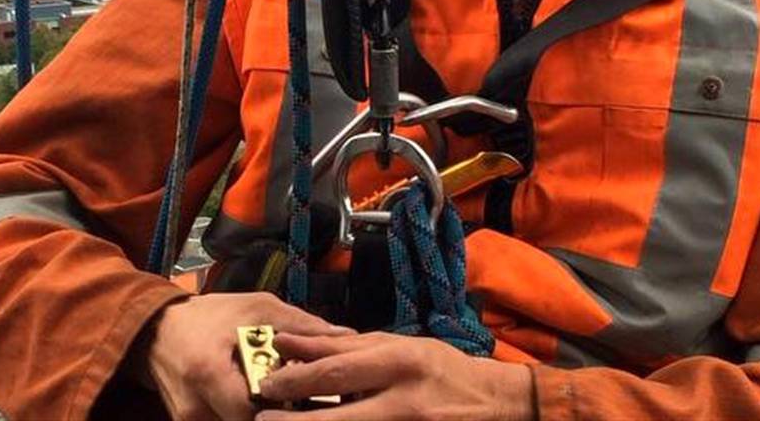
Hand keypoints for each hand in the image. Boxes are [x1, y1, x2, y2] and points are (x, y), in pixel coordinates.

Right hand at [139, 292, 354, 420]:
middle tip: (304, 399)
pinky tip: (263, 401)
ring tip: (286, 398)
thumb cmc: (209, 316)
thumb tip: (347, 337)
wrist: (157, 332)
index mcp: (208, 373)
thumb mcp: (255, 308)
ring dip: (265, 416)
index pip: (254, 413)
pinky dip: (247, 416)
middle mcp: (195, 409)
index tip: (310, 396)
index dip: (286, 408)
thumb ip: (299, 326)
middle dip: (279, 415)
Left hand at [255, 331, 534, 420]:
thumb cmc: (440, 369)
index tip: (265, 382)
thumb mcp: (397, 347)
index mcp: (398, 362)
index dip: (296, 378)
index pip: (337, 371)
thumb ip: (348, 349)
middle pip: (337, 417)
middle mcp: (402, 400)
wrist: (493, 405)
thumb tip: (294, 346)